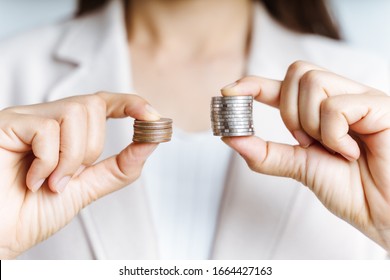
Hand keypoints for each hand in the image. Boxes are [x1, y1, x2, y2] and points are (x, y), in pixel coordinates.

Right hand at [0, 92, 159, 258]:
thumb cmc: (32, 212)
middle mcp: (46, 119)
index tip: (152, 116)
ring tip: (51, 183)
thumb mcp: (88, 188)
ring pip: (75, 112)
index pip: (101, 102)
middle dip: (91, 148)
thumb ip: (119, 167)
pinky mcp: (6, 124)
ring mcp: (25, 119)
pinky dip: (48, 162)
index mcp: (65, 132)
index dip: (129, 103)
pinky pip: (47, 129)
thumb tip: (151, 142)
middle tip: (68, 179)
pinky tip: (33, 180)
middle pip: (92, 105)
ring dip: (71, 157)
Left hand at [221, 61, 389, 250]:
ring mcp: (359, 98)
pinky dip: (334, 134)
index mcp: (320, 111)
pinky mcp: (378, 105)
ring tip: (334, 148)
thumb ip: (266, 153)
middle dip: (290, 111)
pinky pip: (335, 106)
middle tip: (306, 140)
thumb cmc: (351, 190)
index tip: (228, 90)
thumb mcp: (299, 167)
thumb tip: (230, 137)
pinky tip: (350, 151)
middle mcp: (339, 98)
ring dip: (312, 123)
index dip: (254, 83)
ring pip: (313, 82)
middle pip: (297, 73)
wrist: (386, 212)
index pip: (282, 85)